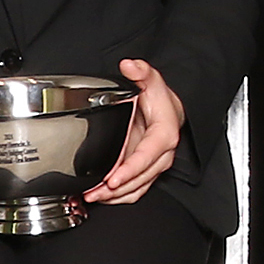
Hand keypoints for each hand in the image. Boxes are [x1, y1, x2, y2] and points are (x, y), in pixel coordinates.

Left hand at [86, 57, 183, 201]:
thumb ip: (141, 72)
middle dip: (116, 189)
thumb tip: (130, 65)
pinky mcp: (147, 172)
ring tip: (93, 197)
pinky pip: (136, 190)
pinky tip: (103, 198)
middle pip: (140, 178)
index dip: (129, 170)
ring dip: (115, 196)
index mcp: (164, 135)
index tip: (112, 179)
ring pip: (138, 188)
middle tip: (93, 193)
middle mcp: (162, 154)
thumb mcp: (152, 81)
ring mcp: (155, 165)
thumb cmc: (160, 100)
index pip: (146, 156)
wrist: (170, 110)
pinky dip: (120, 197)